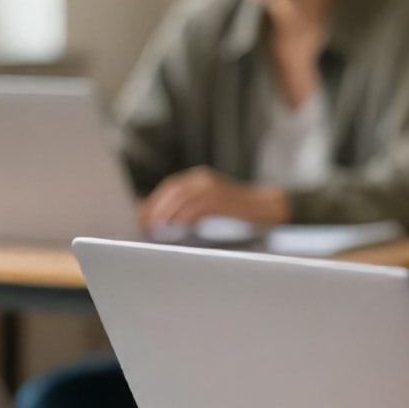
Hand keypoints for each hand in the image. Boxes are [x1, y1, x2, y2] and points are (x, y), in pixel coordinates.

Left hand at [140, 167, 290, 227]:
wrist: (268, 207)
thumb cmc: (236, 212)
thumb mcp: (209, 205)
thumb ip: (187, 208)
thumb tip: (159, 219)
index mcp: (198, 178)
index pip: (168, 188)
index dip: (152, 201)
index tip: (141, 217)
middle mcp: (203, 179)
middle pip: (171, 191)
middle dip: (155, 208)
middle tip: (145, 225)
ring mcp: (214, 187)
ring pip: (182, 196)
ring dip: (167, 212)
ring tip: (157, 228)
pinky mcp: (223, 198)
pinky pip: (198, 206)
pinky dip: (185, 216)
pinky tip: (178, 227)